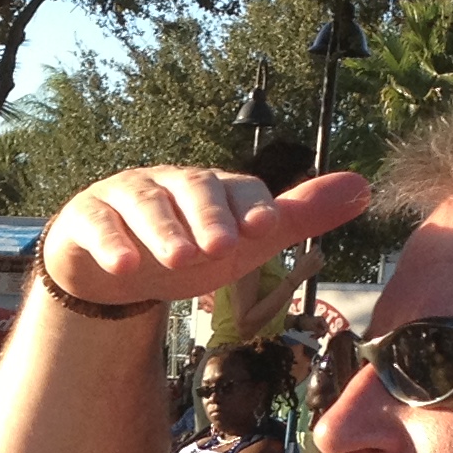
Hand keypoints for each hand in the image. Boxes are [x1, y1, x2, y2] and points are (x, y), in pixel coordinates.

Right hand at [45, 166, 371, 311]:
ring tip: (180, 260)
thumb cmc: (189, 246)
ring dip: (163, 232)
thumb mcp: (247, 241)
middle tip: (224, 249)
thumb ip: (300, 217)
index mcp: (213, 186)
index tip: (267, 228)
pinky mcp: (88, 218)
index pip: (238, 188)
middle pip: (192, 190)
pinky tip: (126, 269)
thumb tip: (364, 187)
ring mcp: (126, 196)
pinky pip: (98, 226)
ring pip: (145, 205)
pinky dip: (112, 245)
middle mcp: (170, 183)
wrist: (114, 264)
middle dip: (209, 218)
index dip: (252, 206)